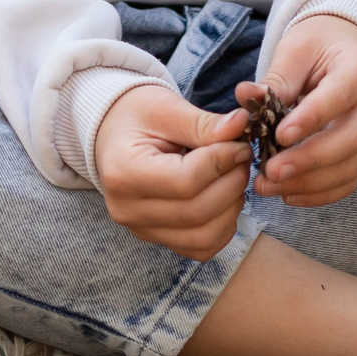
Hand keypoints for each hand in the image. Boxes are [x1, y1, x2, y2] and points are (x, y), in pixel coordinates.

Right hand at [93, 84, 253, 260]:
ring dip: (232, 208)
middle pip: (197, 212)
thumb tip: (241, 124)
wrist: (114, 133)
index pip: (185, 181)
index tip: (239, 144)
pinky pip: (201, 248)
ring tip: (234, 176)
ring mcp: (141, 229)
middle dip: (232, 184)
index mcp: (123, 172)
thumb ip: (203, 123)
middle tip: (243, 158)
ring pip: (203, 237)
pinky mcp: (156, 239)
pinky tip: (225, 198)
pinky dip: (223, 227)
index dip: (222, 163)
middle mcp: (128, 209)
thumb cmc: (137, 115)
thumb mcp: (166, 108)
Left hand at [245, 14, 356, 207]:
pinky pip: (348, 182)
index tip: (279, 136)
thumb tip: (245, 96)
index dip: (310, 120)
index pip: (339, 98)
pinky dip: (319, 194)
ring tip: (269, 185)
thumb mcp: (297, 50)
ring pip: (349, 168)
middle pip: (349, 141)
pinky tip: (288, 194)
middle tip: (270, 171)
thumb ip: (276, 78)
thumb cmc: (320, 47)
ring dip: (308, 183)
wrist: (348, 51)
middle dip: (307, 161)